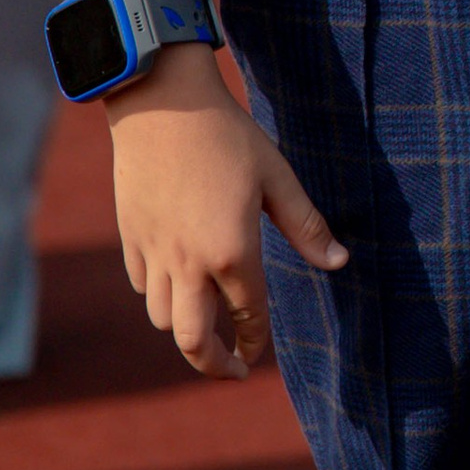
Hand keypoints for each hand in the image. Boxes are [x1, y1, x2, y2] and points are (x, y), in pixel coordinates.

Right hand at [105, 43, 347, 379]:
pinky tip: (178, 281)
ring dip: (186, 327)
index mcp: (232, 252)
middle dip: (213, 365)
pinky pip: (142, 285)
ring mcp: (154, 251)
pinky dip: (160, 294)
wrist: (161, 101)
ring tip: (206, 321)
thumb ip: (306, 226)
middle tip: (232, 369)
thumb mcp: (277, 177)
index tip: (258, 356)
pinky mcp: (130, 236)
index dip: (255, 341)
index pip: (248, 316)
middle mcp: (188, 262)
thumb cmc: (227, 135)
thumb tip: (339, 262)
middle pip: (191, 341)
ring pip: (163, 318)